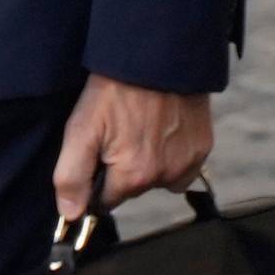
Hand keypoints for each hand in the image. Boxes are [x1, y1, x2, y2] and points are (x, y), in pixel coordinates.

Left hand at [53, 73, 212, 219]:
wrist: (156, 59)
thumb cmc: (114, 92)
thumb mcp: (80, 131)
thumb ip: (72, 177)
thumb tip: (71, 215)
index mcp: (134, 176)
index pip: (105, 201)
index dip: (94, 181)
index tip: (93, 155)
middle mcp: (166, 177)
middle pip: (132, 188)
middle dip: (120, 169)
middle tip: (113, 133)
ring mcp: (188, 162)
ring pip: (157, 177)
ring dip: (146, 161)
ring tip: (136, 127)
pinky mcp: (203, 147)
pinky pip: (181, 163)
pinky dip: (169, 152)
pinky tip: (158, 127)